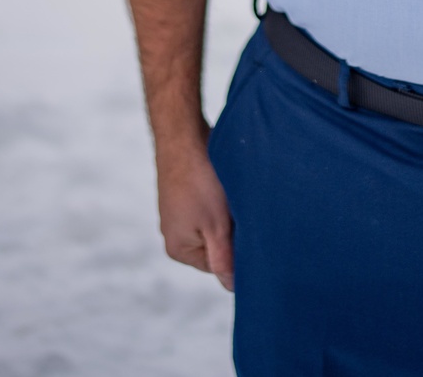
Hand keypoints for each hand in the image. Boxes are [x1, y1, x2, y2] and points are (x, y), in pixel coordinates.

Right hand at [156, 129, 234, 291]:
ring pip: (214, 222)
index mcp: (178, 249)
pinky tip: (224, 183)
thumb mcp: (216, 226)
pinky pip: (208, 204)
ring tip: (230, 194)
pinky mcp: (184, 193)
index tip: (248, 229)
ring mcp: (178, 212)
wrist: (183, 134)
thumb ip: (224, 259)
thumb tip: (232, 288)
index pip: (219, 265)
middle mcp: (174, 233)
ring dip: (228, 212)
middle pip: (216, 244)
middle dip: (232, 230)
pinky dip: (220, 197)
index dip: (237, 250)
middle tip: (241, 209)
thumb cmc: (200, 181)